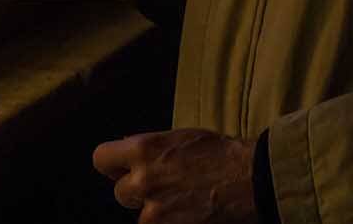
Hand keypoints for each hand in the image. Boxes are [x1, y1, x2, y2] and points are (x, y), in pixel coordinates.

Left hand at [93, 129, 256, 223]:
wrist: (252, 179)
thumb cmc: (220, 153)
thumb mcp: (177, 137)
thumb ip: (148, 148)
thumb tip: (126, 152)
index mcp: (143, 150)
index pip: (100, 159)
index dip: (112, 166)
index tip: (123, 169)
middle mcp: (144, 180)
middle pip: (120, 193)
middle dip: (138, 193)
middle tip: (164, 189)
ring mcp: (156, 210)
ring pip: (142, 217)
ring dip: (156, 213)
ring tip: (182, 203)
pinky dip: (171, 222)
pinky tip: (189, 214)